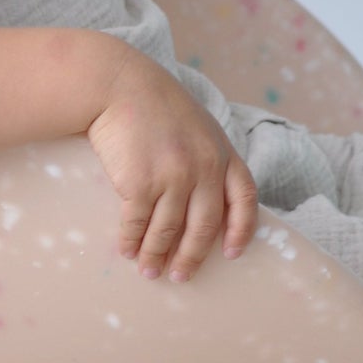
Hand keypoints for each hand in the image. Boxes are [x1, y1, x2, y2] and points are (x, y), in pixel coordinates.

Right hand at [87, 46, 258, 281]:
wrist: (118, 85)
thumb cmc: (154, 104)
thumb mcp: (197, 125)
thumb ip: (208, 158)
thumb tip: (203, 202)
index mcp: (223, 153)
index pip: (244, 199)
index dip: (240, 230)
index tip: (231, 253)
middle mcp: (204, 168)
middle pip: (204, 227)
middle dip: (191, 257)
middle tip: (180, 277)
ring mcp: (173, 177)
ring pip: (168, 231)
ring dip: (156, 256)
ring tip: (149, 272)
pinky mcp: (140, 183)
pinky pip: (137, 224)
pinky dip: (131, 242)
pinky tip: (127, 251)